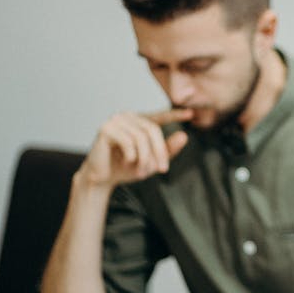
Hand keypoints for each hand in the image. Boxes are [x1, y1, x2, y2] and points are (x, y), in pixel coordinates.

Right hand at [78, 108, 192, 188]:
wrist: (102, 179)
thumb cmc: (126, 168)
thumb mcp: (151, 161)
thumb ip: (167, 150)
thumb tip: (184, 136)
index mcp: (139, 122)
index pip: (160, 116)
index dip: (175, 115)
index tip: (191, 113)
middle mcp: (127, 117)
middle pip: (152, 129)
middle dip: (160, 152)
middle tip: (162, 170)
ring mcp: (115, 121)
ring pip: (141, 137)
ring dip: (145, 158)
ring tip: (142, 172)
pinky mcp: (106, 129)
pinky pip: (128, 141)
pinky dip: (132, 156)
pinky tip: (127, 162)